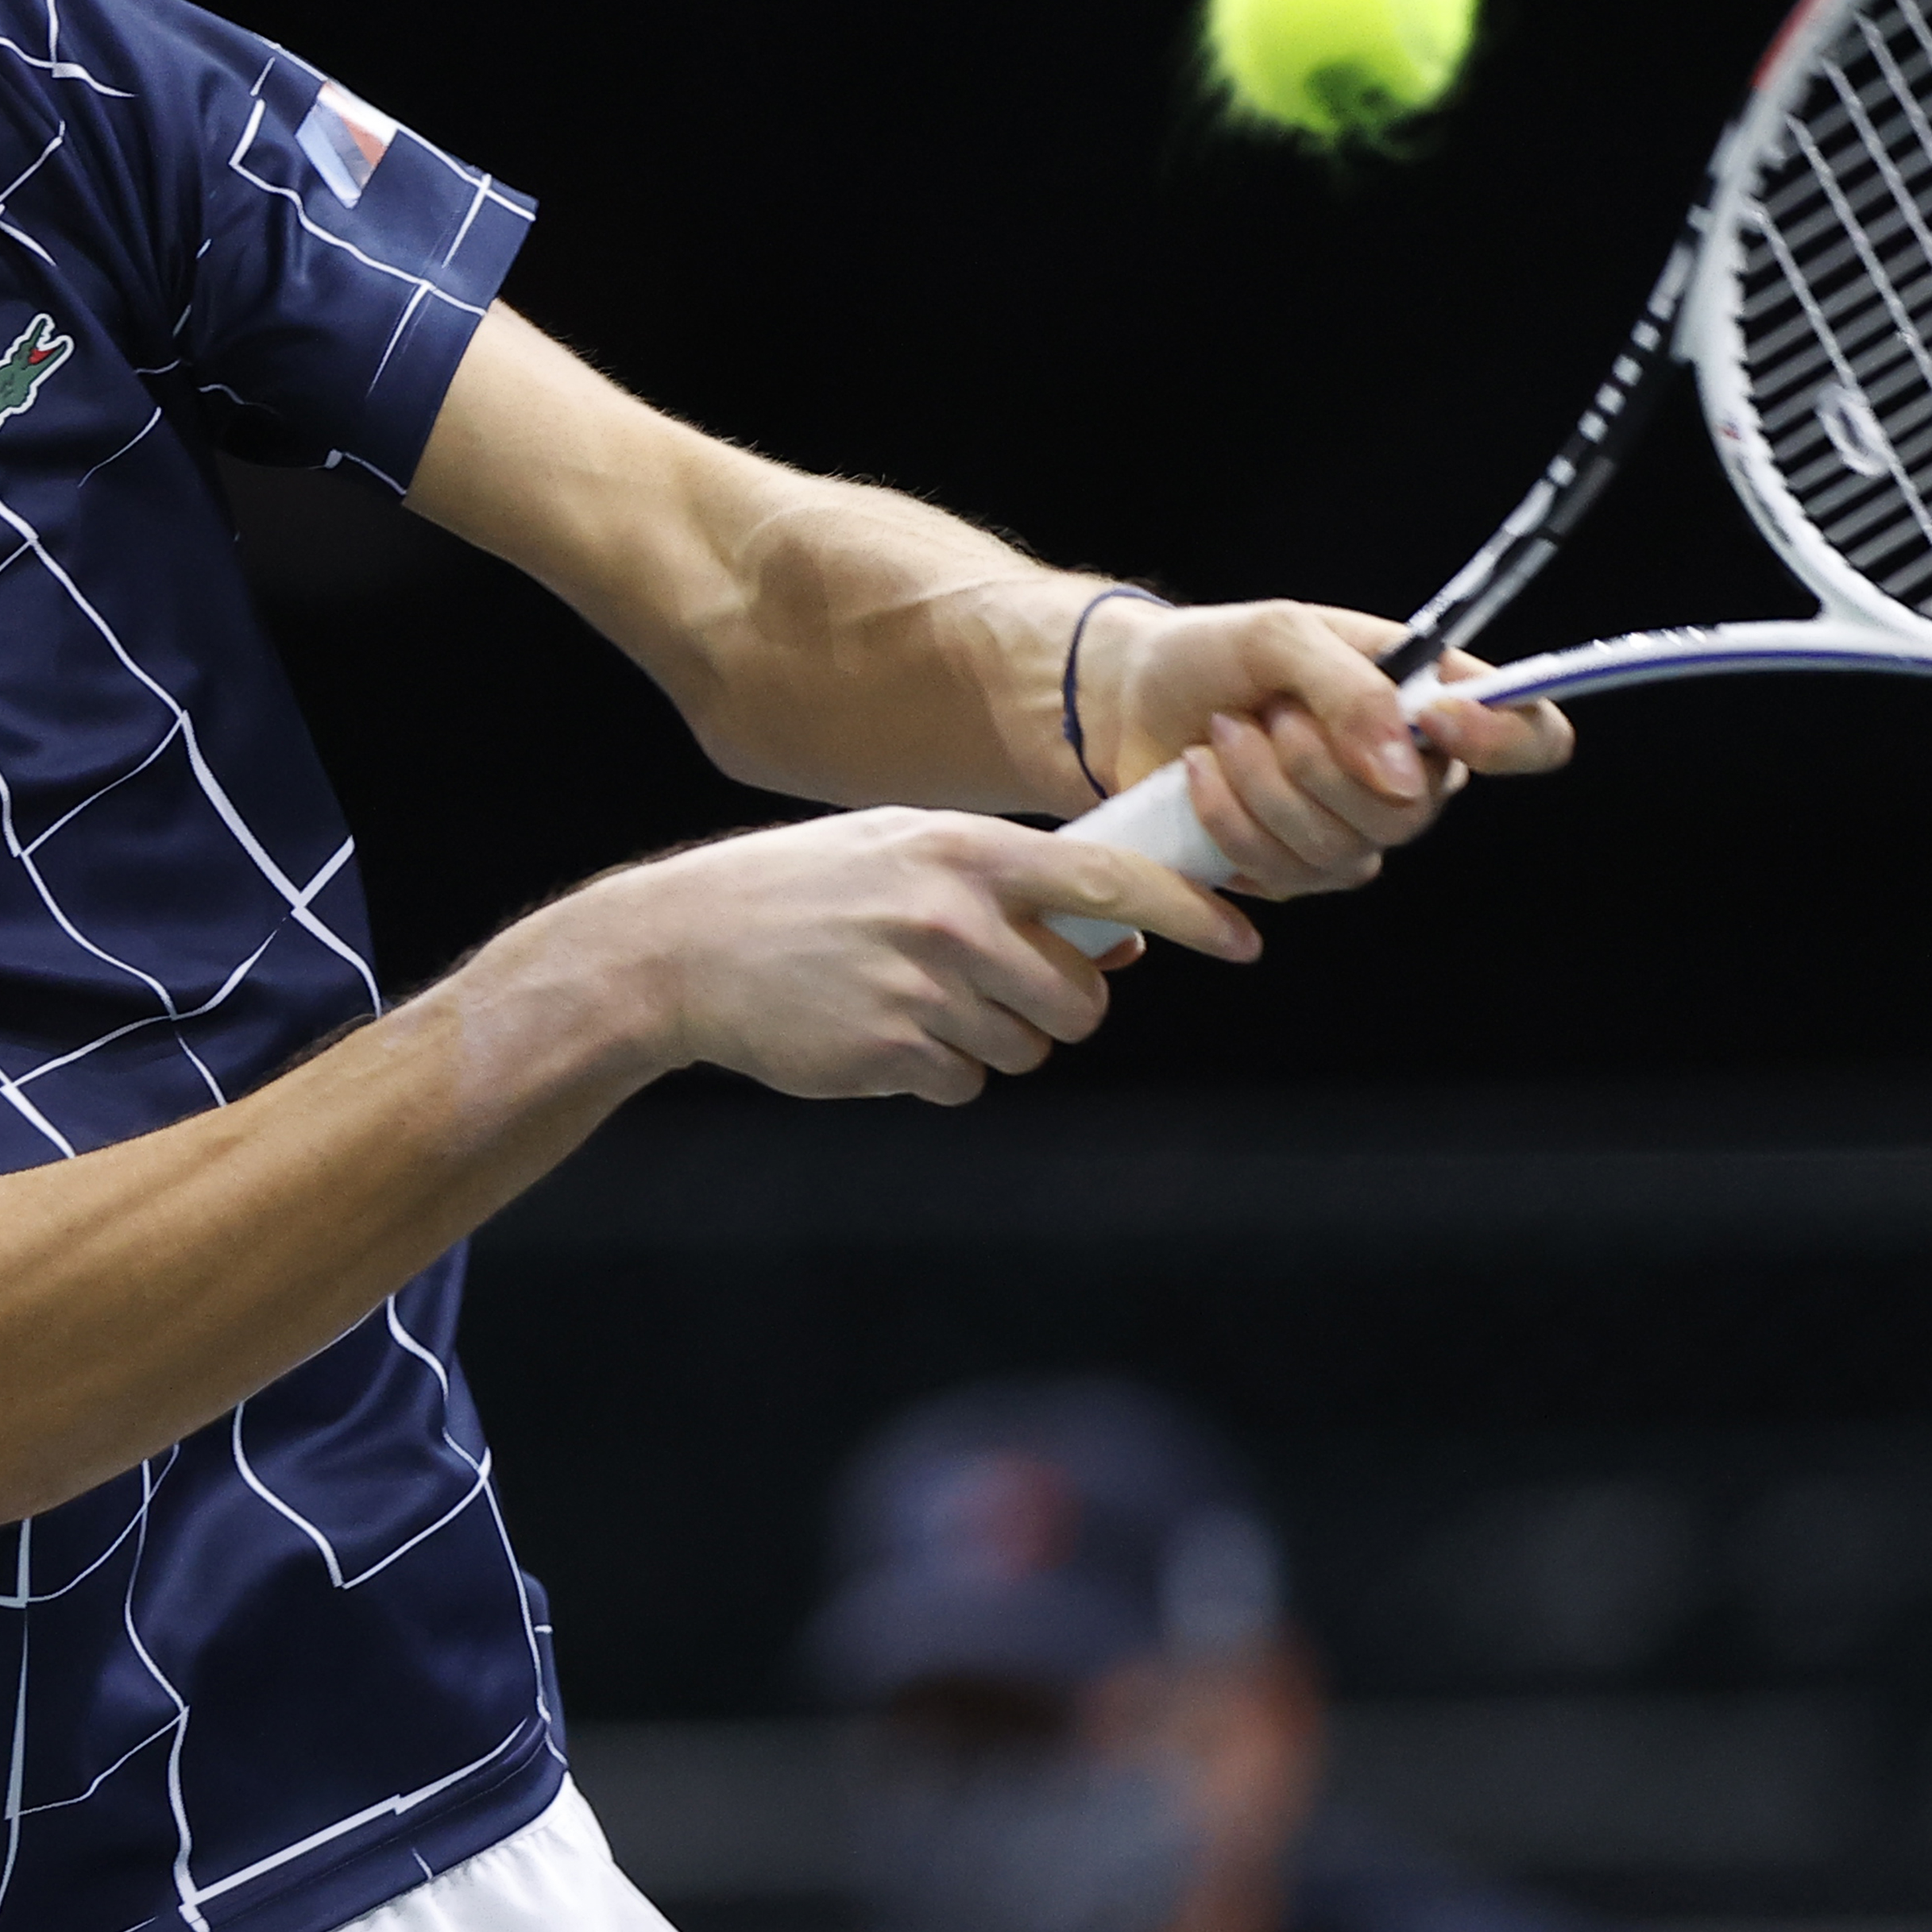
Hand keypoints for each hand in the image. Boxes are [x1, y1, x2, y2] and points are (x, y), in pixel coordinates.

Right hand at [482, 808, 1261, 1105]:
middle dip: (1060, 1003)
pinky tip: (878, 1029)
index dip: (1193, 911)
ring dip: (992, 1037)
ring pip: (1028, 1046)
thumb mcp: (909, 851)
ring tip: (915, 998)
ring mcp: (922, 986)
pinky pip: (965, 1081)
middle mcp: (953, 914)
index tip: (1247, 940)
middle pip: (1082, 994)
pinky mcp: (890, 1051)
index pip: (1112, 881)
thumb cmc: (811, 891)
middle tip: (997, 985)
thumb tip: (1128, 937)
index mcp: (966, 850)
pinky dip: (936, 1068)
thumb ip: (1011, 882)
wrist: (684, 946)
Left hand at [1080, 600, 1572, 896]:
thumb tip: (1405, 773)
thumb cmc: (1215, 651)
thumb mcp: (1282, 633)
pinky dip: (1231, 818)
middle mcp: (1408, 776)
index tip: (1443, 721)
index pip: (1531, 736)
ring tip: (1224, 732)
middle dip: (1320, 763)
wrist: (1126, 696)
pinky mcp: (1294, 872)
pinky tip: (1201, 774)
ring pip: (1343, 847)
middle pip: (1413, 812)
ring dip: (1264, 785)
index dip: (1508, 739)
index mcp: (1430, 701)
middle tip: (1268, 712)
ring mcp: (1354, 832)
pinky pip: (1285, 873)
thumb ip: (1351, 689)